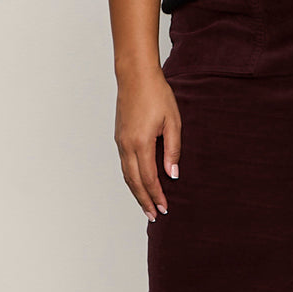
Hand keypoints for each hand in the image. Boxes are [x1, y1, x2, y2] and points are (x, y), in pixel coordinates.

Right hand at [114, 68, 181, 221]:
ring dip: (136, 192)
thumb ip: (173, 150)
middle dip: (144, 200)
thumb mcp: (173, 122)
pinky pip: (124, 164)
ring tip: (146, 206)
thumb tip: (173, 174)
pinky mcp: (119, 137)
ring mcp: (120, 142)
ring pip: (126, 175)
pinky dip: (131, 178)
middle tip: (154, 215)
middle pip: (134, 181)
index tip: (164, 208)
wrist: (135, 76)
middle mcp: (127, 145)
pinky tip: (138, 184)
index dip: (157, 195)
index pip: (149, 178)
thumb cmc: (157, 95)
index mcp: (141, 143)